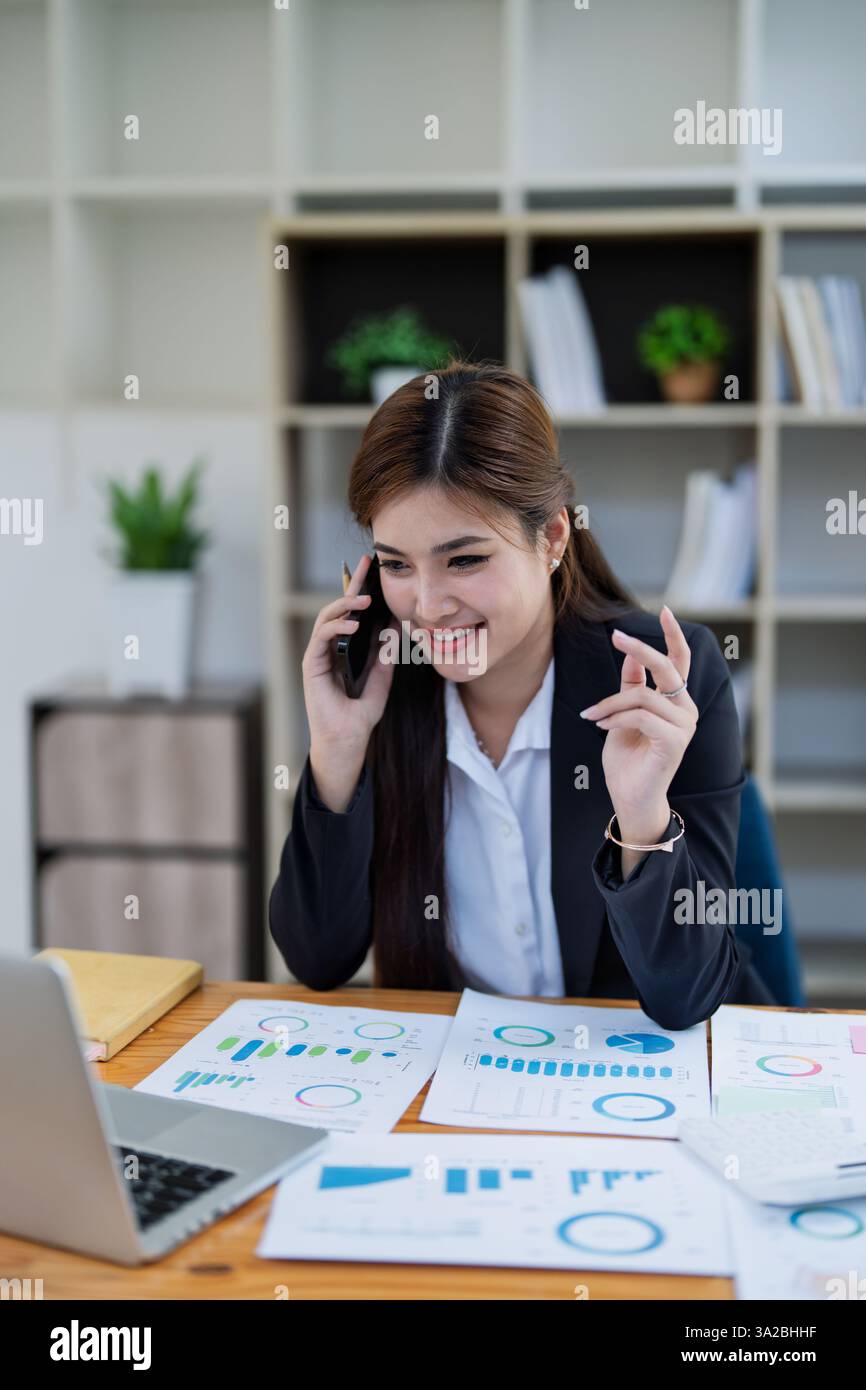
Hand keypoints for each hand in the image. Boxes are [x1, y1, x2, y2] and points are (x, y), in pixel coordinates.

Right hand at [302, 552, 395, 758]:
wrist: (348, 739)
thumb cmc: (361, 713)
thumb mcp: (382, 678)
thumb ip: (386, 653)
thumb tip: (395, 625)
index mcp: (345, 648)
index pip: (353, 613)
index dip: (361, 589)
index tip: (373, 568)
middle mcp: (330, 647)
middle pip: (339, 608)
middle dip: (352, 585)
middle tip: (366, 566)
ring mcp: (319, 654)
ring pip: (327, 618)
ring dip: (344, 605)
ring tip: (364, 600)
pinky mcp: (311, 664)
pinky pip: (321, 637)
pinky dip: (335, 626)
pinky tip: (352, 624)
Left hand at [580, 606, 697, 843]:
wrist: (630, 797)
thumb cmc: (628, 758)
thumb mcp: (623, 713)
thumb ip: (632, 684)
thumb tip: (631, 650)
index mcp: (676, 701)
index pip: (681, 662)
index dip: (674, 635)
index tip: (665, 610)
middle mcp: (686, 710)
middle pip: (666, 668)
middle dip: (639, 649)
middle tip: (616, 636)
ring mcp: (685, 726)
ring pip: (643, 695)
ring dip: (610, 703)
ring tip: (592, 716)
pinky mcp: (675, 742)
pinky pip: (641, 716)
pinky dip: (616, 718)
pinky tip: (602, 727)